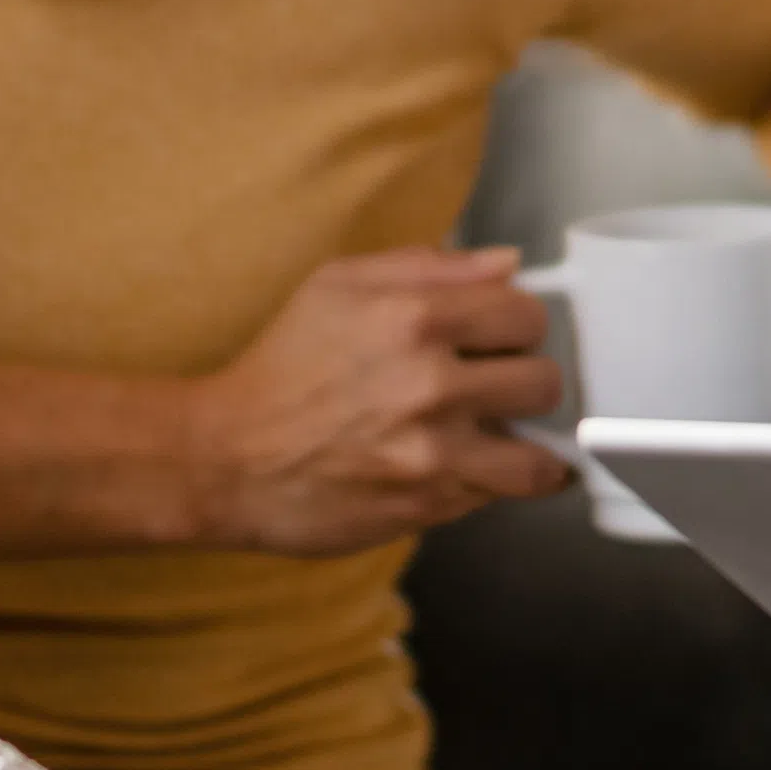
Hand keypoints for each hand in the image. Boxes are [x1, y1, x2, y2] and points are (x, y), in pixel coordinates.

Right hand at [172, 248, 572, 551]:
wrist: (226, 459)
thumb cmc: (281, 368)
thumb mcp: (338, 286)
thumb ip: (429, 266)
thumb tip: (505, 264)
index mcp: (413, 318)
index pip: (526, 313)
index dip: (518, 324)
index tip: (501, 336)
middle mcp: (429, 385)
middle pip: (544, 381)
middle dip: (525, 381)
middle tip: (496, 385)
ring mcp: (432, 454)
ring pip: (539, 456)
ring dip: (527, 445)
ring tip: (498, 435)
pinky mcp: (427, 506)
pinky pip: (497, 497)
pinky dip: (490, 483)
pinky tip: (463, 465)